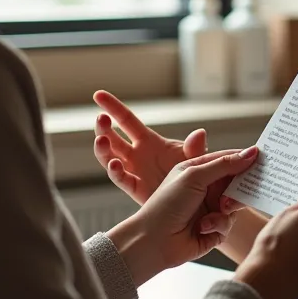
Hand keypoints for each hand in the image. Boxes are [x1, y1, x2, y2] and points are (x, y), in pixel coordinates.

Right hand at [93, 90, 206, 204]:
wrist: (192, 203)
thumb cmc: (192, 175)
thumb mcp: (194, 159)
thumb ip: (195, 148)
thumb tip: (199, 133)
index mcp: (148, 140)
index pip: (126, 120)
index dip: (113, 107)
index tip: (97, 94)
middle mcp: (135, 154)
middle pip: (112, 137)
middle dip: (103, 127)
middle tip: (101, 118)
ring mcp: (132, 170)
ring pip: (109, 157)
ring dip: (103, 148)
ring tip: (102, 140)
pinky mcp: (134, 188)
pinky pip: (121, 178)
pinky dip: (115, 171)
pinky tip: (115, 164)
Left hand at [111, 147, 258, 284]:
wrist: (154, 241)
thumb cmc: (167, 204)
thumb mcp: (195, 175)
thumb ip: (224, 164)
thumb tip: (251, 152)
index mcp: (197, 170)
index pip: (227, 159)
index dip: (244, 158)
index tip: (262, 158)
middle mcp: (205, 189)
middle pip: (235, 183)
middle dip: (239, 188)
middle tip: (240, 190)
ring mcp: (209, 209)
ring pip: (235, 204)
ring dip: (227, 208)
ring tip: (219, 210)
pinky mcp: (213, 229)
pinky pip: (228, 223)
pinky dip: (218, 224)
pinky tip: (203, 227)